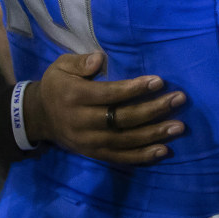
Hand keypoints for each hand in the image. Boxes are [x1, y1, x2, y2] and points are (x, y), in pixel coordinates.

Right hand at [24, 52, 185, 164]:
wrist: (39, 117)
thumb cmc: (57, 86)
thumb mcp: (61, 66)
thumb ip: (81, 62)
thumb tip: (100, 60)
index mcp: (75, 96)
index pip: (109, 94)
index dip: (134, 89)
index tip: (159, 82)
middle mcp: (82, 122)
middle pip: (122, 118)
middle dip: (153, 109)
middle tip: (179, 99)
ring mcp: (89, 142)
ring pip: (126, 140)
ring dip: (155, 134)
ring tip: (179, 126)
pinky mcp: (94, 154)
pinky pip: (121, 157)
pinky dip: (143, 156)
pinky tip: (164, 150)